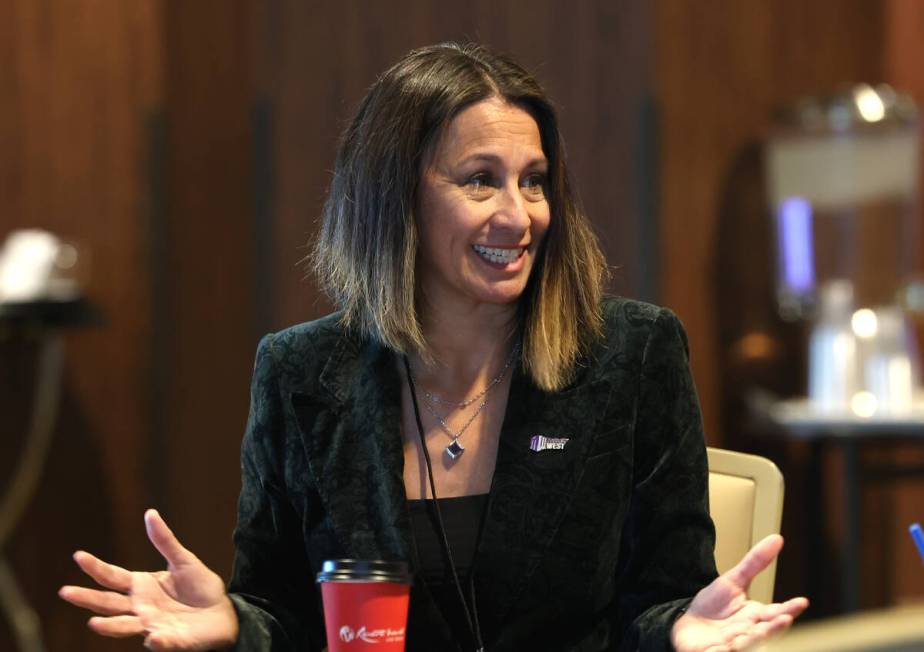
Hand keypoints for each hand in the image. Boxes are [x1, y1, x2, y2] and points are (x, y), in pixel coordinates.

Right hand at [59, 509, 238, 650]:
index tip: (78, 556)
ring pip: (125, 627)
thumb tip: (150, 513)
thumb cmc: (200, 587)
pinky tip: (151, 637)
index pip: (113, 576)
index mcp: (142, 586)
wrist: (223, 612)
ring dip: (110, 626)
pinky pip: (161, 642)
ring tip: (93, 623)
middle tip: (66, 592)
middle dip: (87, 598)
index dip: (96, 567)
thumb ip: (165, 541)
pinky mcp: (171, 640)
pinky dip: (156, 641)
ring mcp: (152, 625)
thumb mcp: (183, 560)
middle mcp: (140, 607)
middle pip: (108, 603)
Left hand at [671, 534, 807, 651]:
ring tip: (754, 633)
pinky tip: (722, 648)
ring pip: (746, 645)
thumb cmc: (715, 605)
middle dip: (774, 627)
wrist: (687, 623)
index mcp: (755, 617)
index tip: (802, 601)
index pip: (776, 614)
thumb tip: (777, 538)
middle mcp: (747, 633)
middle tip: (784, 619)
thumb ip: (755, 563)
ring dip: (752, 641)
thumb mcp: (733, 580)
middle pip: (764, 632)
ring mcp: (731, 645)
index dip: (789, 609)